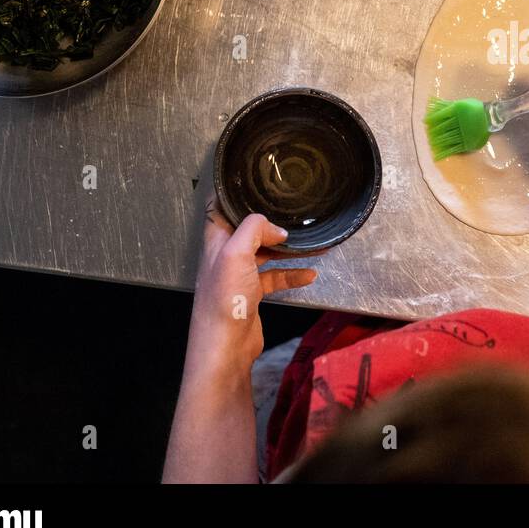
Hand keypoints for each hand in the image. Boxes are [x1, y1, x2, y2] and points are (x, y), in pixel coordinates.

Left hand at [189, 197, 317, 379]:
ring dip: (286, 248)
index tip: (253, 179)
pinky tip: (309, 275)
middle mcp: (225, 256)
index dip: (231, 192)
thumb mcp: (236, 253)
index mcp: (216, 242)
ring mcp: (239, 276)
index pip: (218, 208)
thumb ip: (254, 230)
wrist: (226, 347)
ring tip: (312, 242)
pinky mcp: (252, 295)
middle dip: (268, 221)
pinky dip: (292, 274)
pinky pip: (275, 277)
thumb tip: (276, 228)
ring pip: (265, 253)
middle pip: (247, 230)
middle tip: (293, 211)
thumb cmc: (225, 298)